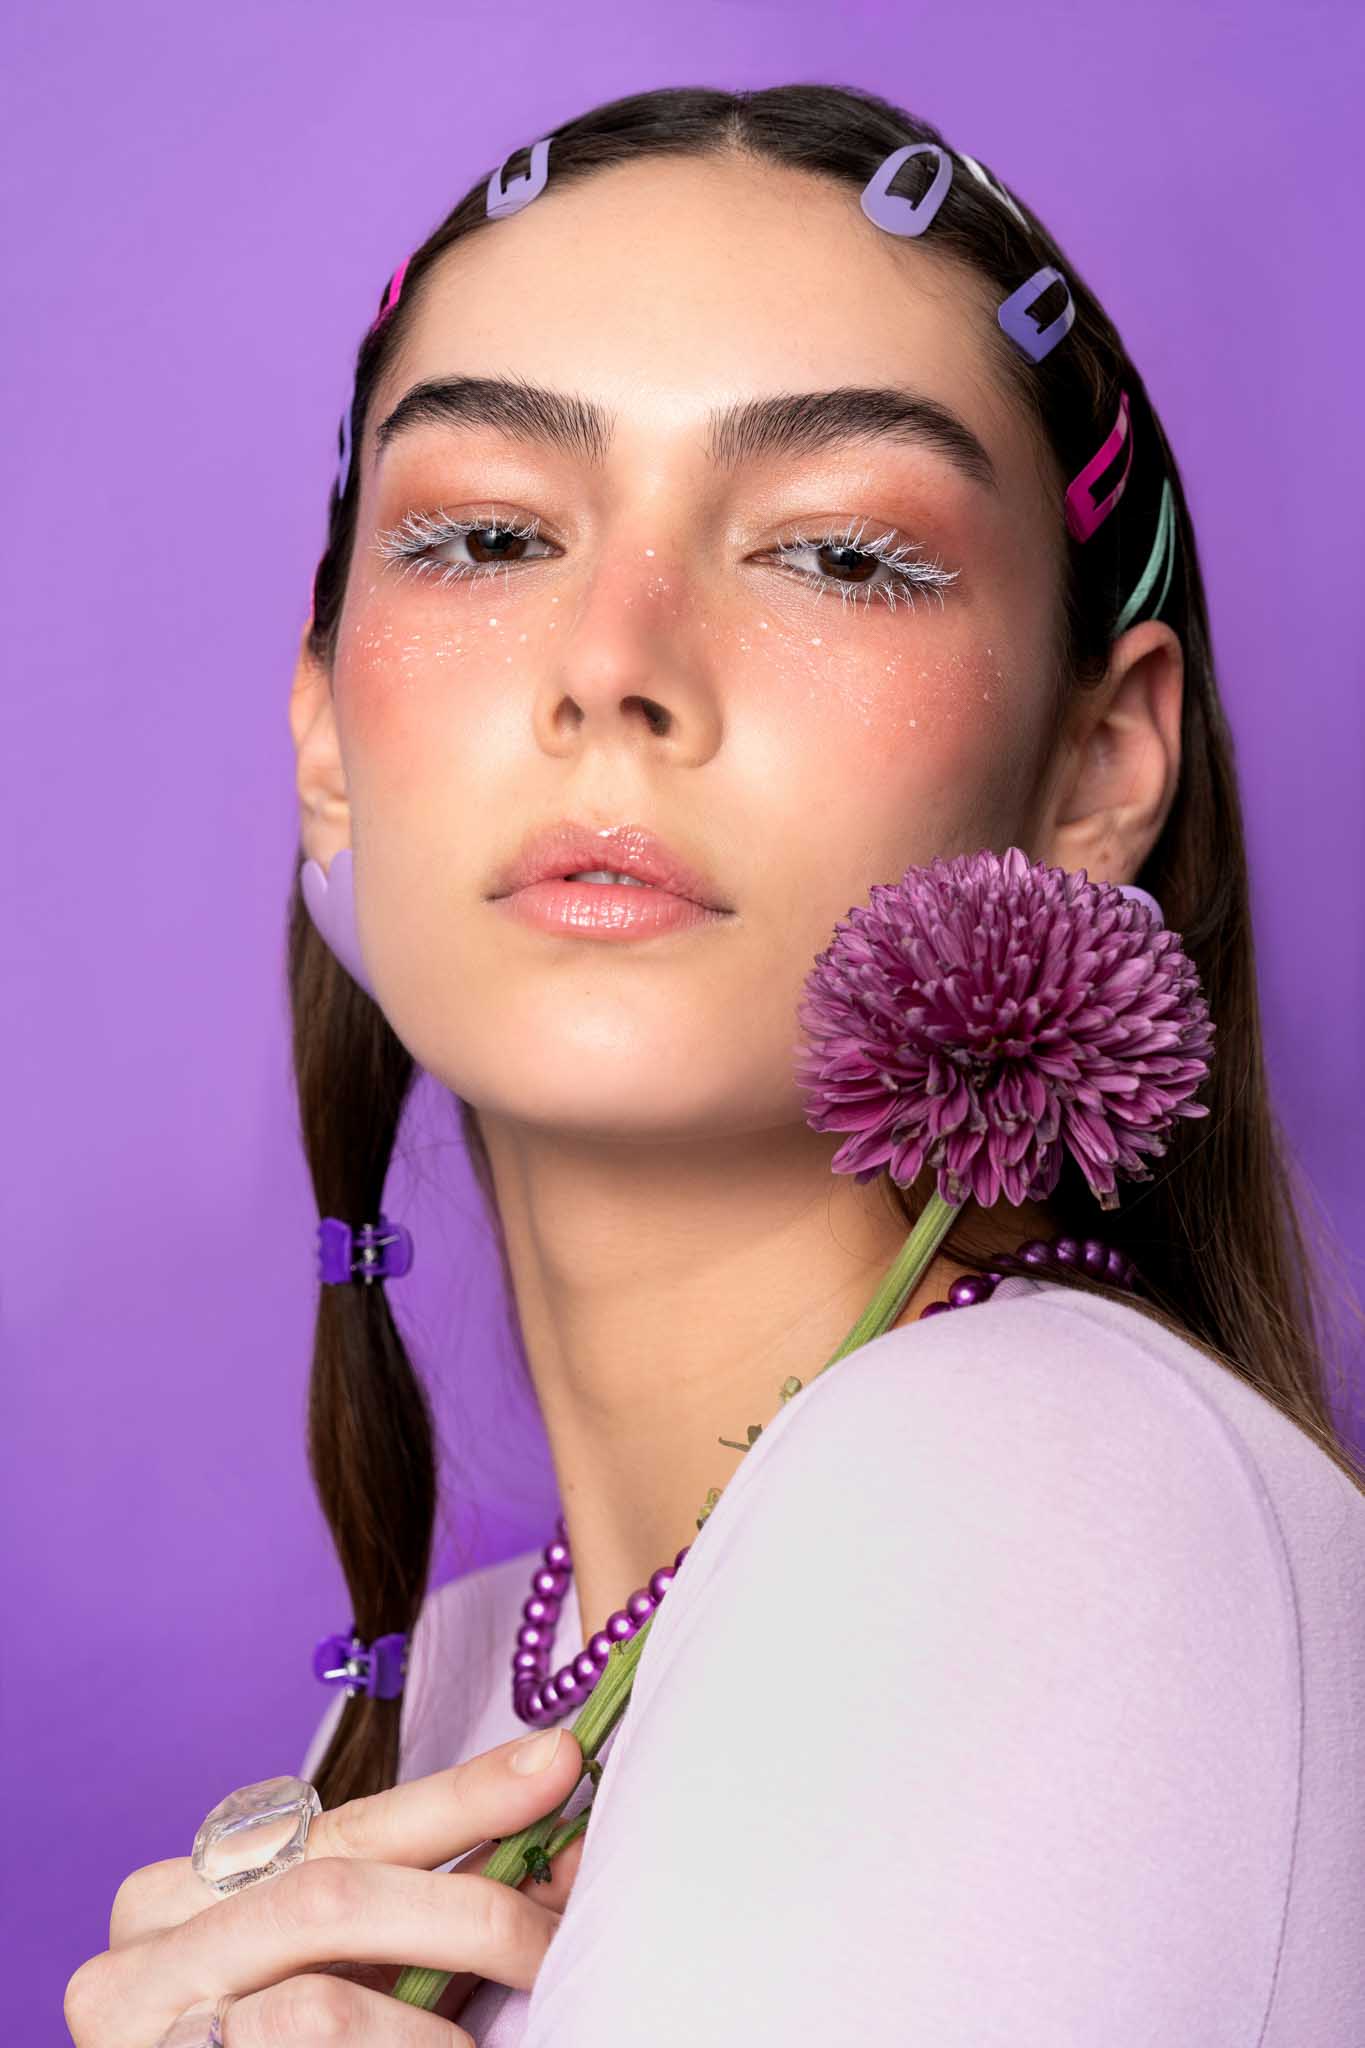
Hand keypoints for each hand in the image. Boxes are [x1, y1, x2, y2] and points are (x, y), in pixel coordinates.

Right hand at [64, 1724, 585, 2045]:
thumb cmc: (267, 2046)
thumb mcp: (334, 1967)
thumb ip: (423, 1906)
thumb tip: (561, 1858)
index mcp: (190, 1885)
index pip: (347, 1825)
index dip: (462, 1796)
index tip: (556, 1764)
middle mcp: (150, 1940)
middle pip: (335, 1895)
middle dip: (468, 1912)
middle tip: (554, 1945)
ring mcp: (144, 2023)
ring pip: (323, 2004)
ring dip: (432, 2029)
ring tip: (488, 2045)